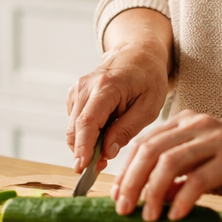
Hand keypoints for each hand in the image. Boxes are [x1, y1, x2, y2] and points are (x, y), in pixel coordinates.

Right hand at [67, 8, 173, 175]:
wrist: (137, 53)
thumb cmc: (148, 78)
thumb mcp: (149, 106)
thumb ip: (127, 129)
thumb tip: (107, 152)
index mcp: (107, 87)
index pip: (88, 122)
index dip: (82, 148)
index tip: (80, 168)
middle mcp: (86, 86)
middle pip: (75, 128)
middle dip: (83, 152)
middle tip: (100, 168)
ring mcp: (77, 89)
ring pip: (72, 127)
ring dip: (84, 144)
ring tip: (107, 150)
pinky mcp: (75, 95)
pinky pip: (75, 121)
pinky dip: (85, 133)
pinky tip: (103, 134)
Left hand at [110, 112, 221, 220]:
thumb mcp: (206, 167)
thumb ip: (179, 176)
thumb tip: (149, 196)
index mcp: (186, 123)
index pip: (144, 142)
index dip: (126, 169)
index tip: (117, 195)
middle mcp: (198, 126)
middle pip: (150, 150)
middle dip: (131, 181)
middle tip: (123, 209)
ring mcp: (216, 140)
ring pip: (170, 162)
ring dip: (152, 191)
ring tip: (147, 216)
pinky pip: (200, 178)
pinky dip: (183, 198)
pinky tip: (176, 215)